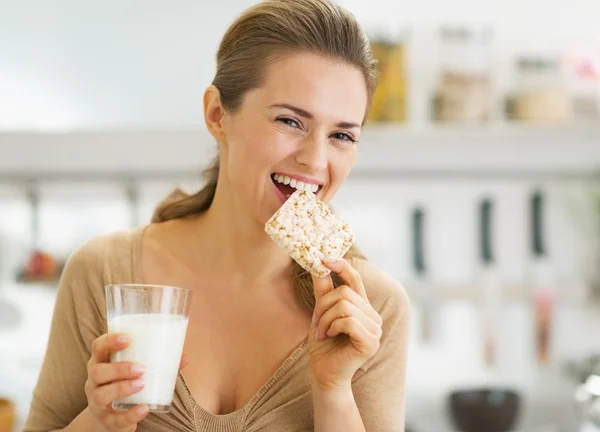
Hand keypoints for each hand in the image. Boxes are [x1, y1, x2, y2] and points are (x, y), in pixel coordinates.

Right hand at [85, 333, 188, 431]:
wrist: (114, 416)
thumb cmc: (127, 383)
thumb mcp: (137, 371)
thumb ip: (160, 363)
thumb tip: (184, 357)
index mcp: (102, 362)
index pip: (98, 347)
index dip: (109, 340)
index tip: (128, 338)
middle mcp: (94, 382)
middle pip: (97, 372)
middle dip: (119, 369)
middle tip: (141, 369)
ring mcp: (97, 402)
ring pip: (101, 395)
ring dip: (122, 389)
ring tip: (142, 384)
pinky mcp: (106, 421)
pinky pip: (113, 420)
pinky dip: (129, 415)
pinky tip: (144, 408)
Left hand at [308, 258, 382, 390]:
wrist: (324, 374)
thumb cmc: (323, 345)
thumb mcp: (320, 313)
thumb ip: (323, 292)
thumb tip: (319, 266)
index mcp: (362, 307)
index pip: (355, 279)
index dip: (342, 266)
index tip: (325, 258)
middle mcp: (372, 316)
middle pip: (345, 293)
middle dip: (323, 306)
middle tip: (316, 322)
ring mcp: (375, 330)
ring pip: (345, 306)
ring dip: (325, 319)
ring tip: (321, 332)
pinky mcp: (371, 342)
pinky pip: (348, 321)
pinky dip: (332, 327)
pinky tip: (329, 337)